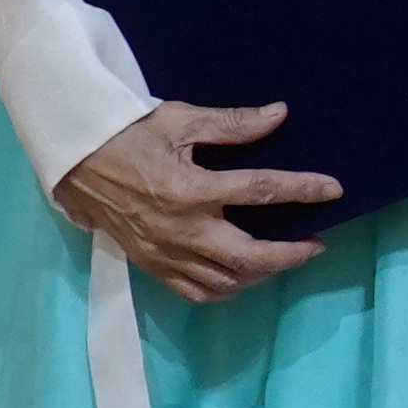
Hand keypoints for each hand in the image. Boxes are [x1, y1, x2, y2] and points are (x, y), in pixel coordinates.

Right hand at [51, 99, 336, 302]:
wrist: (74, 162)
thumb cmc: (126, 134)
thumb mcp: (178, 119)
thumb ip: (231, 123)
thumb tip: (278, 115)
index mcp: (191, 189)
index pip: (261, 190)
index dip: (303, 189)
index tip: (333, 189)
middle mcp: (181, 230)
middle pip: (251, 257)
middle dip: (291, 254)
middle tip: (317, 244)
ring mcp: (166, 253)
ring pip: (227, 282)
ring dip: (263, 275)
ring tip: (284, 259)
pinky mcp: (152, 265)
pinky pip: (196, 292)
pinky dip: (226, 290)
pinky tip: (242, 276)